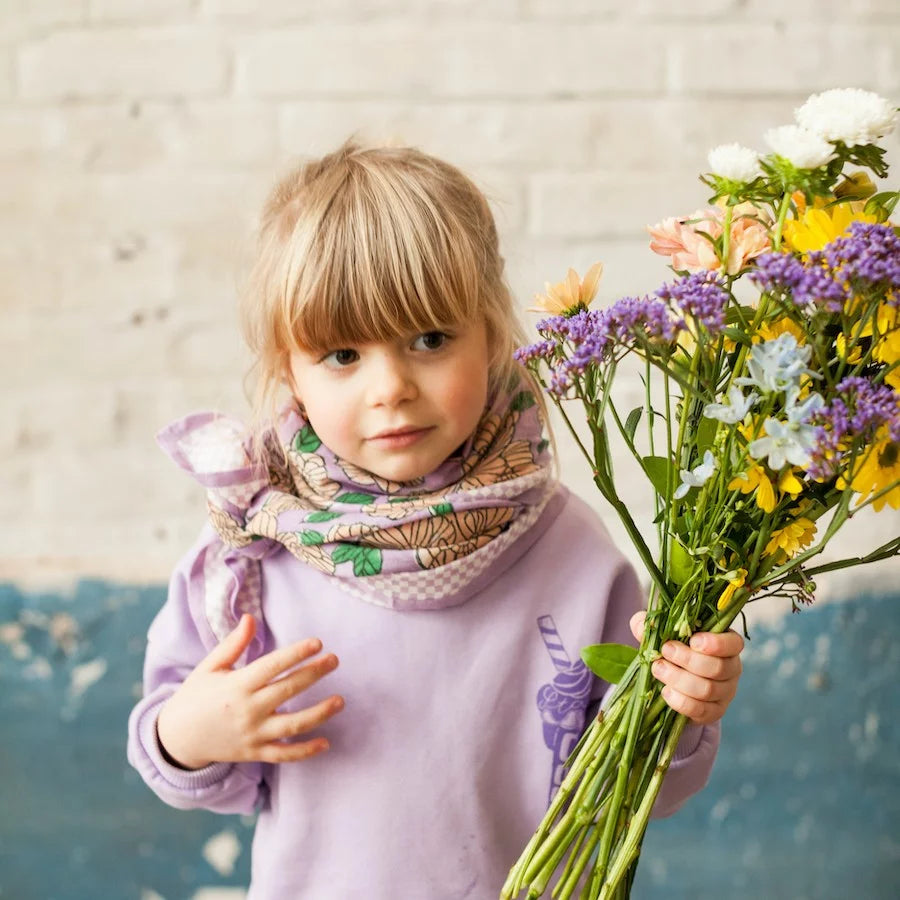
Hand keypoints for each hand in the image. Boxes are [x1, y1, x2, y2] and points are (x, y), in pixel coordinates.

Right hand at [156, 614, 343, 768]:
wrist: (177, 739)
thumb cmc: (195, 696)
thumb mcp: (210, 666)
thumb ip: (233, 644)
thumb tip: (250, 617)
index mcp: (236, 685)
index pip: (272, 666)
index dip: (296, 654)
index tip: (317, 643)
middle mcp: (247, 710)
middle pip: (287, 691)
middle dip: (313, 674)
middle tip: (335, 660)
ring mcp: (252, 734)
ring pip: (292, 725)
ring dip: (319, 713)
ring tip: (340, 700)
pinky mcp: (254, 753)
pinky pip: (283, 754)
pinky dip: (305, 751)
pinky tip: (325, 743)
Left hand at [630, 611, 743, 725]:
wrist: (673, 680)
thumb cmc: (673, 649)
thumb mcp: (663, 632)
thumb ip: (652, 624)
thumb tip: (640, 623)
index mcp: (726, 644)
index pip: (734, 644)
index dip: (716, 643)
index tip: (693, 640)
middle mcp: (731, 669)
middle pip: (718, 668)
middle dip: (688, 660)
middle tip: (665, 651)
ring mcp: (725, 692)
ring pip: (708, 690)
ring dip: (679, 679)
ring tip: (659, 669)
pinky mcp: (714, 712)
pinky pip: (701, 711)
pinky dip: (681, 702)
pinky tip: (666, 692)